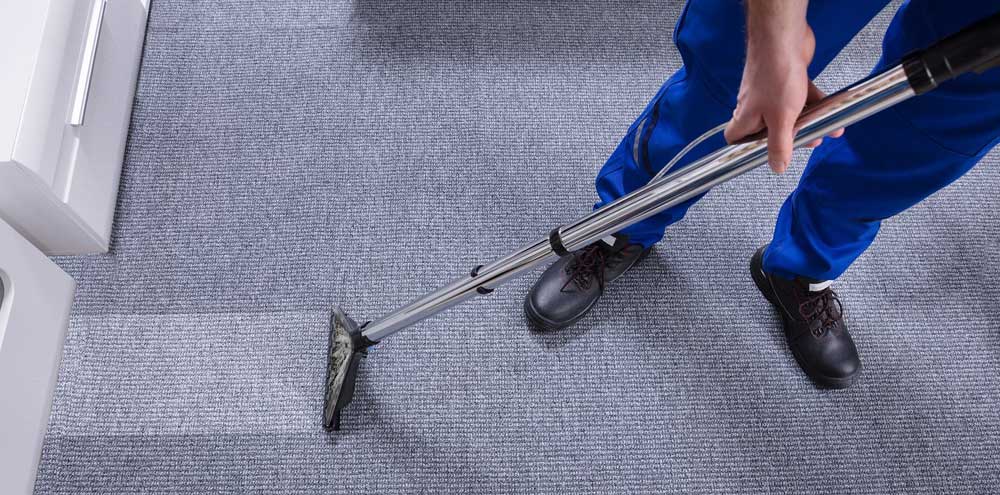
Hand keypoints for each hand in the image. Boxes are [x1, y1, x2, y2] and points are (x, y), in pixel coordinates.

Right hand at [724, 4, 842, 173]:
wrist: (784, 37)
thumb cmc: (776, 74)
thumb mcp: (781, 119)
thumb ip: (779, 145)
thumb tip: (777, 167)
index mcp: (746, 117)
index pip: (734, 138)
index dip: (744, 148)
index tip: (761, 154)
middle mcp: (754, 105)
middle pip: (767, 129)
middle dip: (790, 137)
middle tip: (807, 140)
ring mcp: (770, 91)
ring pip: (787, 113)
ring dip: (808, 121)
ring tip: (826, 127)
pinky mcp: (786, 78)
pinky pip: (800, 97)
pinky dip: (814, 102)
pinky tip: (830, 106)